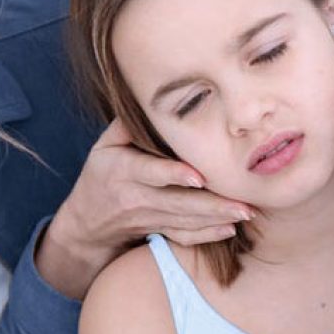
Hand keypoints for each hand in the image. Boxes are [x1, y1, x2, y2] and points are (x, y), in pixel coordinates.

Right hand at [36, 119, 252, 298]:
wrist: (87, 222)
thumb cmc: (101, 174)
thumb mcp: (104, 146)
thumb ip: (126, 125)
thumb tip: (153, 97)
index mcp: (122, 170)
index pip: (150, 173)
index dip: (174, 175)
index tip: (199, 177)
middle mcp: (136, 197)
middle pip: (177, 202)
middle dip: (212, 204)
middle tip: (244, 203)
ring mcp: (149, 218)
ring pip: (185, 221)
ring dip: (217, 218)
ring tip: (247, 211)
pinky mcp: (158, 231)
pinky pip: (184, 236)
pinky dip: (208, 235)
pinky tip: (230, 228)